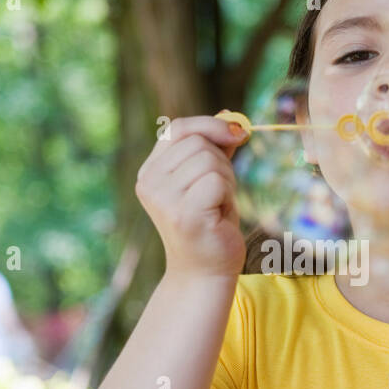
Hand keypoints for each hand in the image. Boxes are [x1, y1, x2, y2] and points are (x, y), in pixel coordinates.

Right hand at [135, 114, 248, 279]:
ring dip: (227, 180)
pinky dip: (228, 194)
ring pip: (210, 160)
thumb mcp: (209, 179)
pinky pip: (217, 181)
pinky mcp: (183, 213)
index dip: (211, 125)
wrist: (205, 272)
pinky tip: (220, 214)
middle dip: (222, 161)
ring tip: (219, 205)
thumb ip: (214, 148)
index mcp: (150, 172)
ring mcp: (163, 198)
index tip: (238, 134)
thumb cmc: (210, 223)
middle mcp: (149, 182)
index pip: (178, 128)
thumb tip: (230, 117)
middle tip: (221, 192)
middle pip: (198, 142)